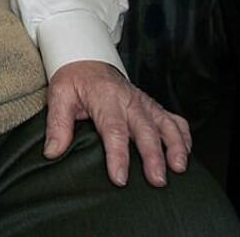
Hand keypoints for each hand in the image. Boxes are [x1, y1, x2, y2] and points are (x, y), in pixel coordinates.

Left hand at [44, 60, 191, 186]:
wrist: (86, 57)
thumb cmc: (73, 80)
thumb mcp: (59, 96)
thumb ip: (57, 124)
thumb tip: (53, 152)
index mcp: (104, 96)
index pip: (113, 128)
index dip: (118, 154)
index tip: (120, 178)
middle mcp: (128, 99)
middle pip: (144, 128)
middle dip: (153, 155)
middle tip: (157, 180)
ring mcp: (143, 102)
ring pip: (164, 122)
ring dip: (174, 145)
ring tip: (179, 168)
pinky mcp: (151, 105)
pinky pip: (173, 118)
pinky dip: (183, 134)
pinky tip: (186, 153)